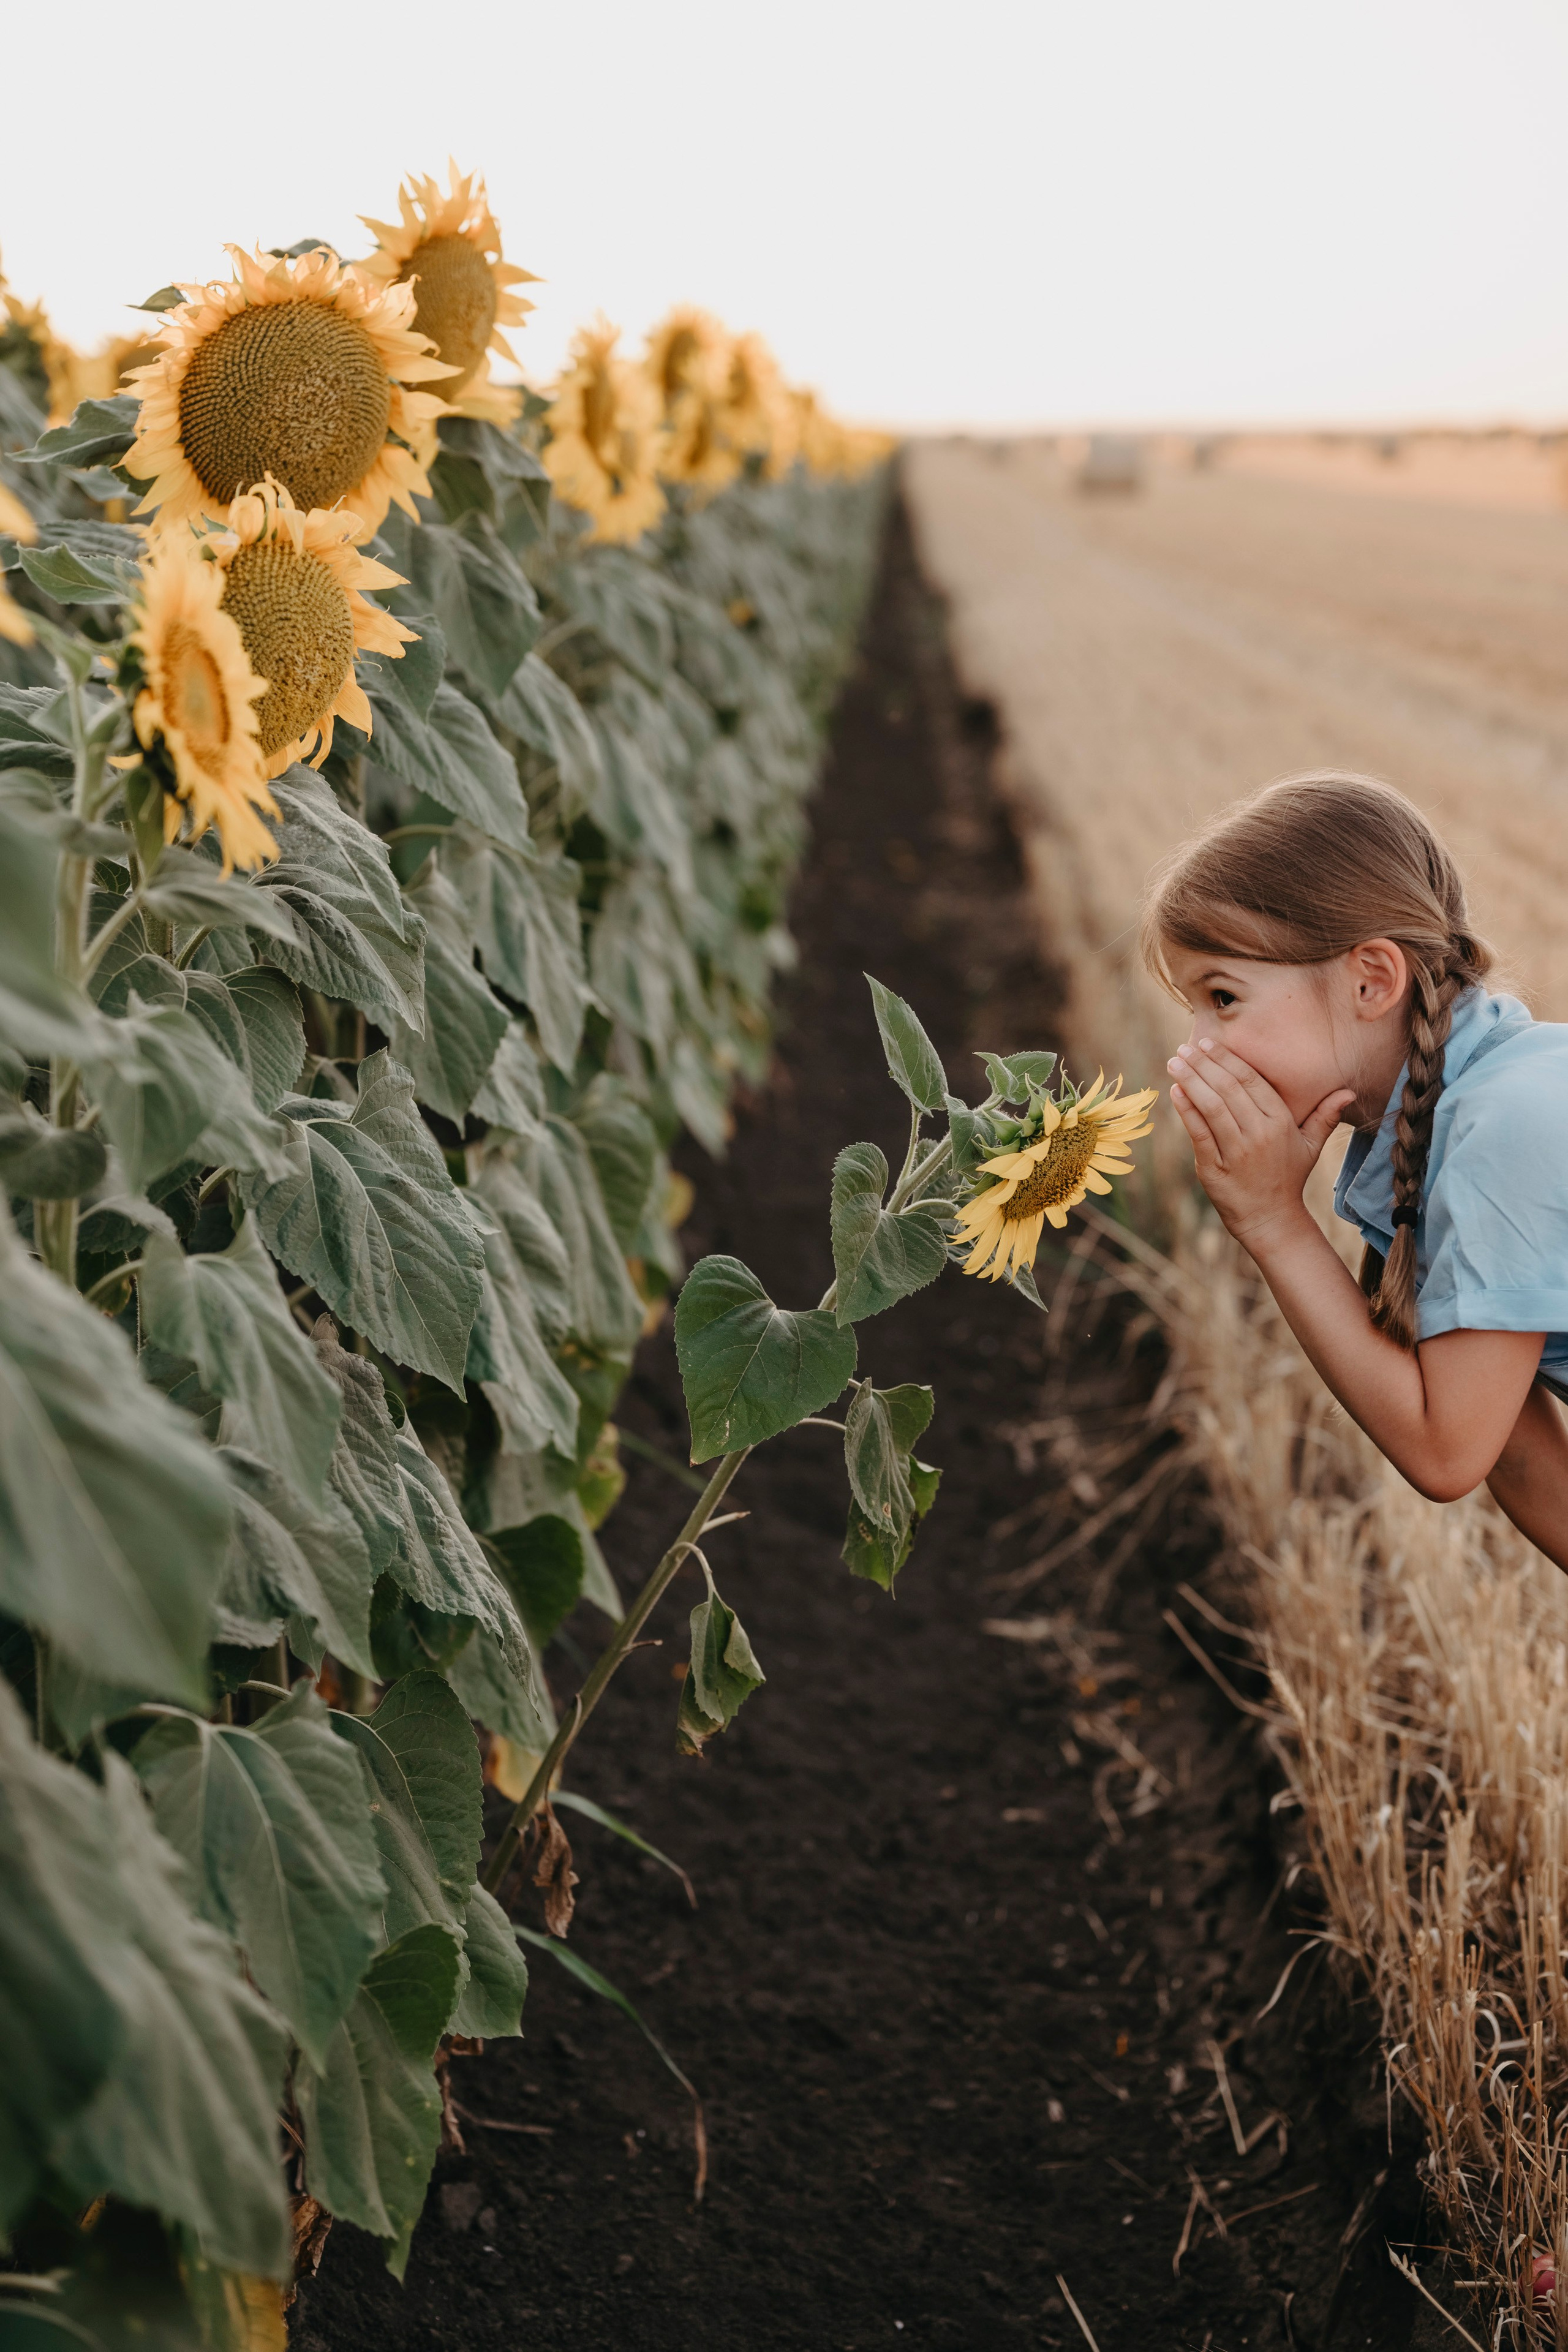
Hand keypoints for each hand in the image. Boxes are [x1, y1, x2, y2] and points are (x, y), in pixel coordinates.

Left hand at [1165, 1038, 1352, 1254]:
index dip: (1228, 1059)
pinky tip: (1175, 1091)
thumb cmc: (1288, 1177)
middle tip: (1185, 1046)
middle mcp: (1259, 1134)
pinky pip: (1198, 1132)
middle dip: (1204, 1064)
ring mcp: (1236, 1151)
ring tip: (1175, 1062)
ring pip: (1211, 1106)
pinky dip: (1185, 1109)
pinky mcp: (1215, 1168)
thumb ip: (1325, 1115)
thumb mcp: (1311, 1146)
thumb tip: (1348, 1091)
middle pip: (1228, 1089)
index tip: (1208, 1042)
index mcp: (1281, 1123)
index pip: (1251, 1082)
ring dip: (1190, 1080)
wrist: (1271, 1219)